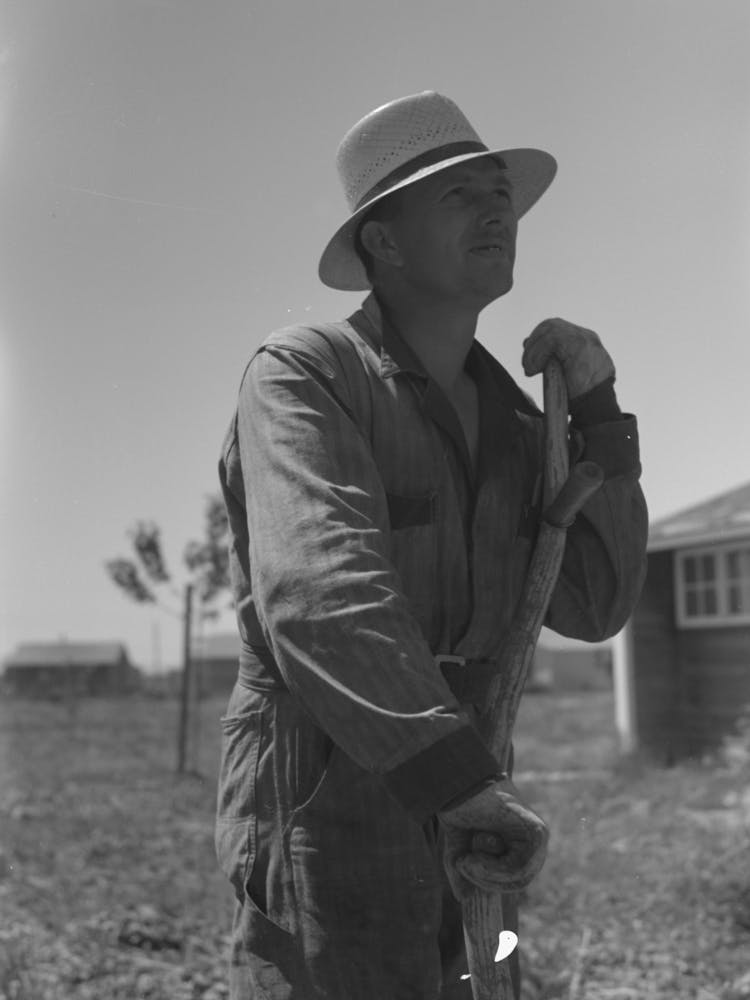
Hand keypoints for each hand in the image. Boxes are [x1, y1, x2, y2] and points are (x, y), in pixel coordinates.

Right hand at [439, 777, 548, 897]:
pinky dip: (490, 869)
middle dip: (487, 880)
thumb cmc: (460, 807)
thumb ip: (465, 870)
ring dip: (486, 874)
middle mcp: (535, 840)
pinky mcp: (535, 833)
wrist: (458, 782)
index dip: (489, 881)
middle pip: (518, 882)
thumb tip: (464, 898)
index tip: (466, 868)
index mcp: (523, 842)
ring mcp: (538, 836)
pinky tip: (472, 855)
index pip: (516, 879)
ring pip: (518, 877)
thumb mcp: (460, 847)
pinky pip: (516, 868)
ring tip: (465, 860)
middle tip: (464, 865)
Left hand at [522, 318, 614, 399]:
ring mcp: (585, 338)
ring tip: (530, 369)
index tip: (530, 359)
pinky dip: (538, 353)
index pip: (556, 328)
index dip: (538, 339)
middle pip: (552, 324)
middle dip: (534, 342)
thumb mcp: (561, 371)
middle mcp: (586, 336)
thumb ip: (548, 355)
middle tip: (527, 364)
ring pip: (550, 330)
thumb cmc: (579, 395)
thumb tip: (526, 341)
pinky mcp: (580, 343)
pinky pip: (552, 339)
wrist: (595, 407)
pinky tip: (535, 368)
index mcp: (584, 341)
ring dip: (534, 350)